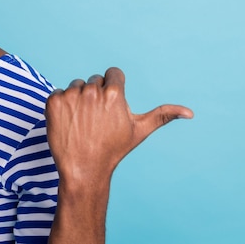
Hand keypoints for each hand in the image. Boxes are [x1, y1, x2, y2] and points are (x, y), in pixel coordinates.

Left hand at [45, 67, 192, 184]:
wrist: (83, 170)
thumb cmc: (113, 150)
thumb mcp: (140, 131)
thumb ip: (163, 115)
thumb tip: (191, 112)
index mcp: (115, 92)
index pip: (113, 74)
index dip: (113, 89)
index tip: (111, 108)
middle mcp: (92, 89)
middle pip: (95, 80)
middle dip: (96, 96)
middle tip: (97, 121)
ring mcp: (71, 95)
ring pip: (76, 86)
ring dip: (78, 100)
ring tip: (83, 123)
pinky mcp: (53, 101)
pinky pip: (58, 93)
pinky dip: (61, 106)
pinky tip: (68, 123)